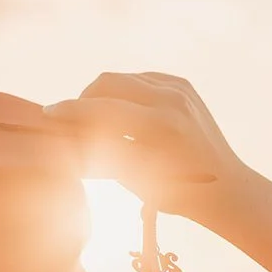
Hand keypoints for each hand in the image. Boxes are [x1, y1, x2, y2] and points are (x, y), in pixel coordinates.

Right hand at [44, 72, 249, 224]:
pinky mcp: (184, 85)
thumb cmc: (177, 194)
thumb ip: (100, 152)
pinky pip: (143, 79)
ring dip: (104, 94)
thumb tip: (67, 138)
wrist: (225, 188)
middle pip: (109, 82)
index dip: (70, 111)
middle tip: (72, 119)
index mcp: (160, 125)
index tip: (47, 114)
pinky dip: (127, 92)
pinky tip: (121, 112)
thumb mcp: (134, 178)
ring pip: (124, 78)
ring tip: (94, 118)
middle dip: (85, 98)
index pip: (101, 109)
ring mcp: (180, 88)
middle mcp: (171, 99)